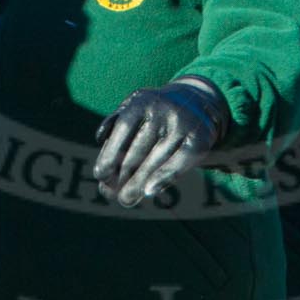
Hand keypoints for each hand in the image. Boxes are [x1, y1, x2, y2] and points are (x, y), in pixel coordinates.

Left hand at [92, 78, 224, 206]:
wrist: (197, 101)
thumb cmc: (153, 114)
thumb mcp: (133, 110)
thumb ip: (113, 131)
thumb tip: (102, 169)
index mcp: (141, 101)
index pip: (122, 130)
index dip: (109, 154)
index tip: (100, 176)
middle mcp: (163, 109)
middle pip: (138, 149)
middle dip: (122, 176)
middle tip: (113, 195)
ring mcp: (182, 124)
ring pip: (156, 159)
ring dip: (138, 183)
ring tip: (126, 199)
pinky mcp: (199, 139)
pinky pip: (179, 162)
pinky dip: (164, 177)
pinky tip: (149, 191)